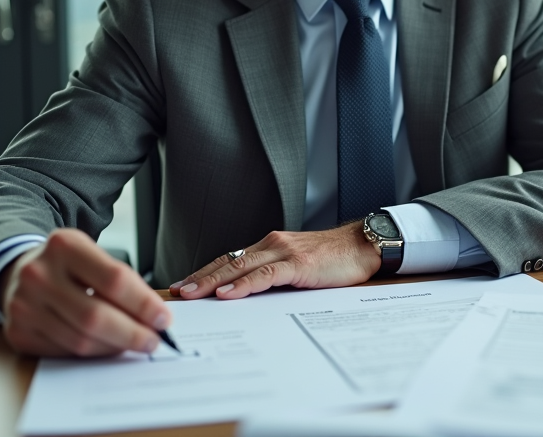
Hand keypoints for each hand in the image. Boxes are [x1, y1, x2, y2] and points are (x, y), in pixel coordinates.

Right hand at [0, 228, 170, 356]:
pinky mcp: (18, 332)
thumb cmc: (66, 264)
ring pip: (80, 340)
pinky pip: (64, 352)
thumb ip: (120, 281)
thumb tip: (155, 317)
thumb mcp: (91, 255)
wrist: (18, 270)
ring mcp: (23, 305)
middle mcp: (39, 274)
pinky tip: (105, 346)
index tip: (164, 319)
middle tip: (153, 341)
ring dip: (114, 347)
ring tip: (133, 344)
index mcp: (64, 246)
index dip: (143, 303)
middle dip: (132, 333)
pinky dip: (91, 353)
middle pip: (96, 316)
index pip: (114, 280)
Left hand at [169, 222, 381, 300]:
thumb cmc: (334, 259)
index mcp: (271, 246)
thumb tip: (249, 297)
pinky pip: (265, 275)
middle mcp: (272, 244)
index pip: (230, 259)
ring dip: (213, 280)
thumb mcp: (298, 268)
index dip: (206, 272)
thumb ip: (276, 277)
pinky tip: (228, 293)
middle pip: (228, 261)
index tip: (185, 285)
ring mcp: (284, 252)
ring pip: (240, 266)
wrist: (364, 246)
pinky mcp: (299, 263)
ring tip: (193, 293)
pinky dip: (244, 284)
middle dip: (200, 278)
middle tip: (177, 292)